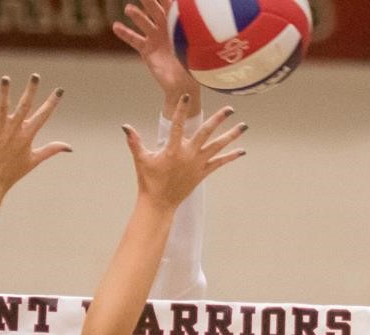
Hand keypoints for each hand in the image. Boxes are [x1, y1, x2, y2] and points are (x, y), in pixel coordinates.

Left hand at [0, 75, 71, 192]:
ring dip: (4, 92)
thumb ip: (51, 150)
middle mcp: (15, 130)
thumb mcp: (34, 160)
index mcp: (27, 135)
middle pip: (24, 106)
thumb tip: (69, 147)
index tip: (59, 91)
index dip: (52, 103)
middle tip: (35, 76)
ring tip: (6, 78)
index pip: (43, 115)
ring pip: (3, 107)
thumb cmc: (13, 171)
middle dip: (31, 90)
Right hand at [113, 0, 199, 112]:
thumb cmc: (193, 68)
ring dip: (136, 15)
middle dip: (148, 0)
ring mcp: (154, 37)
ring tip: (129, 9)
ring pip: (143, 22)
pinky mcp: (146, 49)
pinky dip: (125, 33)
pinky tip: (116, 26)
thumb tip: (199, 32)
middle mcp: (166, 28)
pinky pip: (134, 39)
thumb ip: (193, 43)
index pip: (172, 6)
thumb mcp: (195, 54)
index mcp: (179, 25)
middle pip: (155, 9)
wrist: (183, 85)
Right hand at [124, 99, 245, 209]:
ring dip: (231, 136)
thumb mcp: (141, 160)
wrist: (159, 203)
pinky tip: (242, 151)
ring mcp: (198, 164)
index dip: (181, 110)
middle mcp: (188, 155)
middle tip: (230, 108)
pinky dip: (231, 157)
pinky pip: (219, 163)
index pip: (177, 125)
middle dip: (219, 119)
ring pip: (217, 147)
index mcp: (172, 150)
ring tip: (244, 126)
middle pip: (206, 133)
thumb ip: (135, 142)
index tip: (186, 97)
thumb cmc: (149, 181)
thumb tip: (125, 127)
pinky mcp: (203, 173)